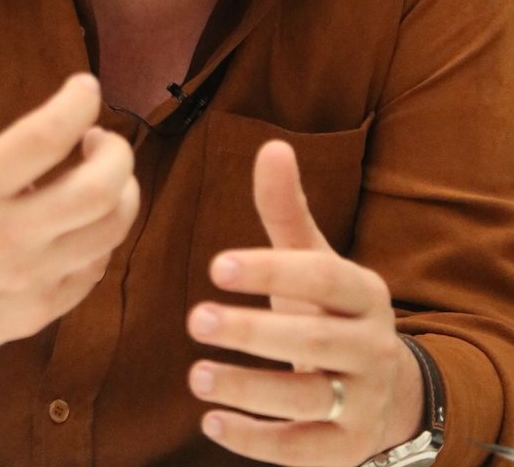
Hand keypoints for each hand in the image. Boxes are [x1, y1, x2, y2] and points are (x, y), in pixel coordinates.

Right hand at [0, 6, 138, 414]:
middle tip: (97, 138)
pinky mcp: (35, 313)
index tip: (84, 86)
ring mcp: (23, 281)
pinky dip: (101, 236)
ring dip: (120, 192)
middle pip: (98, 190)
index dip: (80, 101)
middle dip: (116, 152)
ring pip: (109, 231)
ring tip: (95, 173)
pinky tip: (78, 217)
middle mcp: (2, 237)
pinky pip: (96, 269)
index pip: (47, 136)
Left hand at [187, 140, 422, 465]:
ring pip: (307, 397)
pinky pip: (303, 448)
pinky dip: (257, 440)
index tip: (217, 266)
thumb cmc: (330, 308)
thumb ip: (287, 210)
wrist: (386, 387)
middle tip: (196, 320)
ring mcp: (363, 400)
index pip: (322, 276)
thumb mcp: (314, 259)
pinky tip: (211, 422)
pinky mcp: (347, 448)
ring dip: (249, 388)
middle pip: (313, 339)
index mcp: (364, 292)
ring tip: (195, 375)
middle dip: (253, 331)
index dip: (271, 270)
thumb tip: (272, 146)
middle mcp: (371, 345)